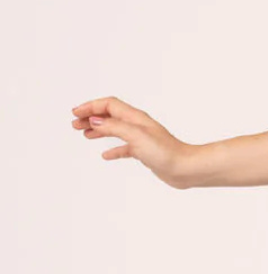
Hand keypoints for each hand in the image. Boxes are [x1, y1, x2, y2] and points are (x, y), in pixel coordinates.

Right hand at [71, 95, 199, 188]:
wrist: (186, 168)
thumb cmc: (166, 152)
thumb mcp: (136, 137)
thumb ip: (114, 127)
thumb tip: (94, 121)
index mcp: (135, 118)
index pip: (109, 104)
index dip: (91, 106)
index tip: (75, 113)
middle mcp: (138, 125)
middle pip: (109, 116)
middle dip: (91, 117)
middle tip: (74, 125)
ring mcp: (141, 139)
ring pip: (114, 130)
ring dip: (98, 130)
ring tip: (84, 134)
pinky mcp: (145, 152)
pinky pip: (124, 148)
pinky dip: (113, 149)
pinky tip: (105, 155)